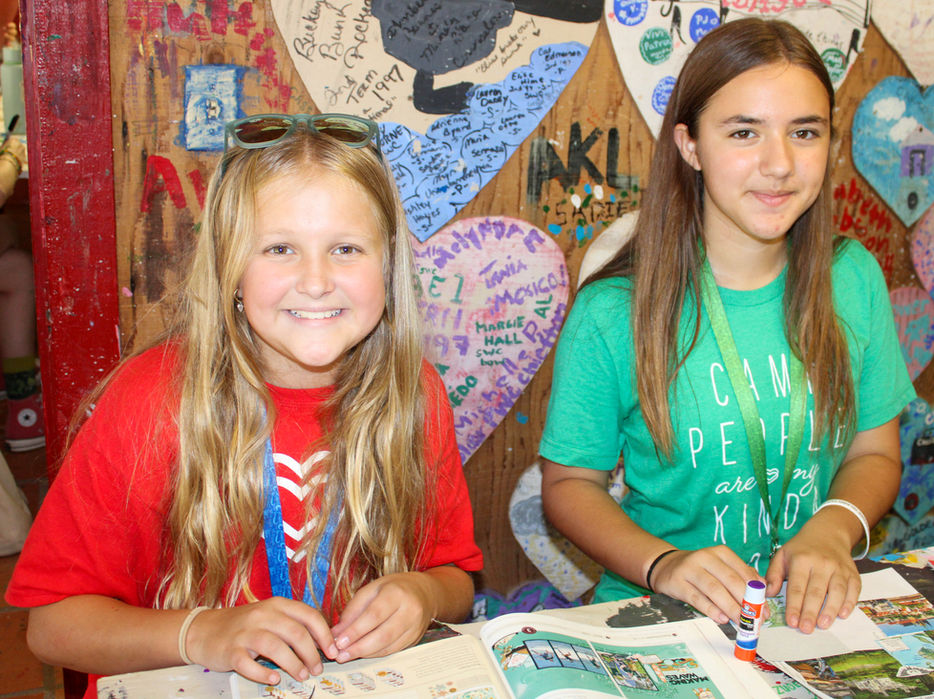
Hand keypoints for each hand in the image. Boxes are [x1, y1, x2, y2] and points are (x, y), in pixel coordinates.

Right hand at [184, 598, 335, 685]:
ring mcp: (245, 632)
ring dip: (293, 664)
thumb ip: (293, 624)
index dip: (324, 635)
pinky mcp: (230, 650)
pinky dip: (263, 674)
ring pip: (275, 647)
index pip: (309, 616)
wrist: (204, 630)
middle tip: (317, 668)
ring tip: (302, 675)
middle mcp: (263, 615)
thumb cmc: (244, 625)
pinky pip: (248, 664)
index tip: (333, 651)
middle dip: (312, 654)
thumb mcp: (270, 616)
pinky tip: (274, 679)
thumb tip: (322, 641)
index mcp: (277, 605)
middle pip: (296, 633)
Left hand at [329, 572, 436, 661]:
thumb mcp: (372, 589)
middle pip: (382, 635)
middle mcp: (410, 610)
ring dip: (365, 654)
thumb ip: (353, 609)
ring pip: (388, 646)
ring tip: (347, 655)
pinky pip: (393, 650)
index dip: (355, 631)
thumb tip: (336, 632)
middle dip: (358, 647)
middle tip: (340, 655)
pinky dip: (375, 654)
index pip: (374, 615)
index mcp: (397, 593)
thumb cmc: (394, 588)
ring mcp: (415, 626)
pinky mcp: (415, 638)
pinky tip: (363, 653)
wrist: (424, 592)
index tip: (339, 642)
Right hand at [650, 546, 762, 624]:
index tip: (764, 610)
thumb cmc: (700, 570)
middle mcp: (705, 557)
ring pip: (714, 589)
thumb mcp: (721, 567)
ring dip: (730, 607)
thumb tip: (762, 590)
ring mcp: (690, 569)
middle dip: (745, 602)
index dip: (756, 593)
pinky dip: (711, 609)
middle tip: (754, 619)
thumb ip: (741, 576)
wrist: (666, 566)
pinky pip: (697, 598)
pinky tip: (721, 618)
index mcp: (720, 553)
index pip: (743, 572)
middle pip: (730, 580)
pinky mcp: (678, 582)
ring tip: (741, 621)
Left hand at [765, 525, 859, 633]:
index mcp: (802, 560)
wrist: (828, 533)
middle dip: (811, 612)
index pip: (797, 587)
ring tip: (823, 625)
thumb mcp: (782, 555)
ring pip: (837, 591)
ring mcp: (839, 568)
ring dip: (830, 610)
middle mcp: (822, 564)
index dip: (794, 605)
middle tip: (806, 628)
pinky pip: (853, 590)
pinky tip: (842, 615)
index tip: (791, 621)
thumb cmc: (802, 548)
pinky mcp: (853, 574)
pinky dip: (849, 603)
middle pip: (816, 591)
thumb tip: (769, 593)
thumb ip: (773, 574)